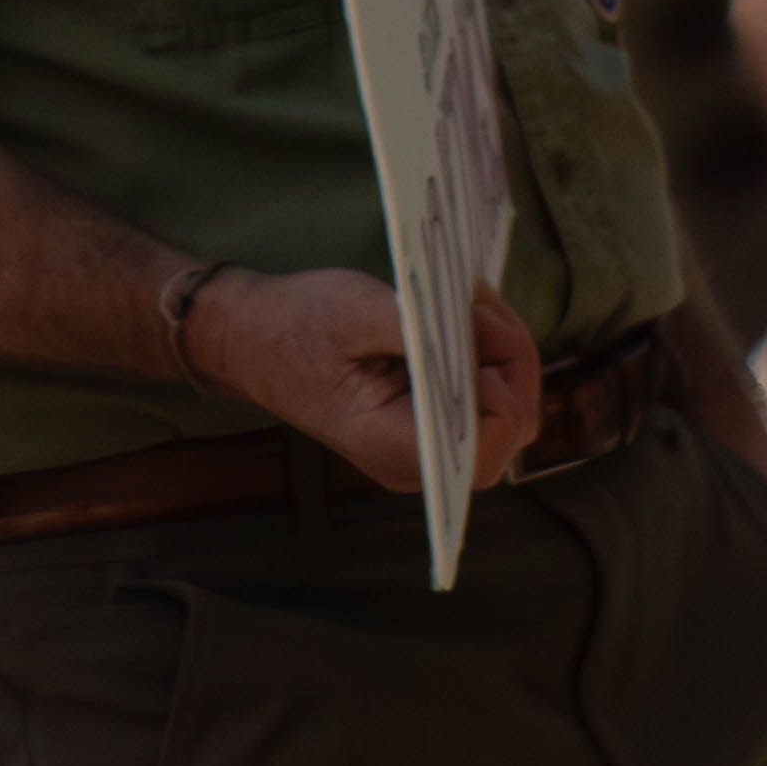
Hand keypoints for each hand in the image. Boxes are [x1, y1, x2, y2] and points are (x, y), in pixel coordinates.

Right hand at [196, 267, 543, 492]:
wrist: (255, 339)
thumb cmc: (298, 327)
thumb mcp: (359, 312)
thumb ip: (422, 334)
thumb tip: (480, 343)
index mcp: (393, 448)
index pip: (489, 440)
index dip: (502, 383)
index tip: (474, 324)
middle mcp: (418, 463)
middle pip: (509, 428)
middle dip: (511, 359)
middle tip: (476, 302)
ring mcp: (426, 448)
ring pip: (506, 413)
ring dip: (503, 353)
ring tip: (471, 303)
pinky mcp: (429, 424)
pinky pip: (484, 402)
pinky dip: (488, 359)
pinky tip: (466, 321)